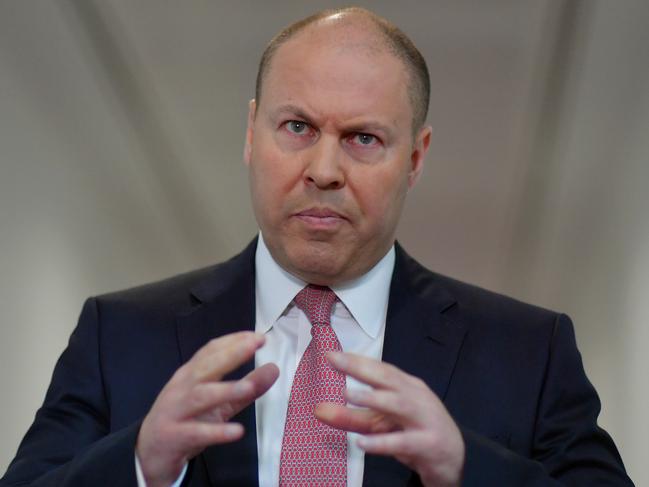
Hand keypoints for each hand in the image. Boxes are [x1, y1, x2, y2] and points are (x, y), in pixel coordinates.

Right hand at [136, 331, 278, 486]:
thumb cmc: (187, 418)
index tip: (258, 336)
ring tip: (248, 387)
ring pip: (201, 397)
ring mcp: (176, 411)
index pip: (211, 351)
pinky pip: (196, 433)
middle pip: (206, 367)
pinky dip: (216, 431)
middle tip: (254, 344)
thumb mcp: (220, 402)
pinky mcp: (174, 436)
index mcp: (192, 374)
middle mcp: (182, 387)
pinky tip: (237, 431)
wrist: (149, 451)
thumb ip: (247, 387)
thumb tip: (274, 369)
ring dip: (225, 390)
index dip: (234, 341)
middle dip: (231, 354)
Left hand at [316, 352, 463, 486]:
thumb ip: (350, 417)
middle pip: (388, 378)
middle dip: (361, 368)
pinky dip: (383, 442)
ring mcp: (425, 419)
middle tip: (336, 360)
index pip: (380, 368)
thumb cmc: (415, 434)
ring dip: (374, 398)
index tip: (331, 354)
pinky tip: (362, 443)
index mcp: (407, 386)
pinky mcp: (428, 444)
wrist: (453, 460)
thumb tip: (317, 409)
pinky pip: (404, 442)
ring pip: (399, 404)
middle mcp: (416, 397)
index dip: (356, 360)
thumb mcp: (380, 425)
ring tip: (348, 394)